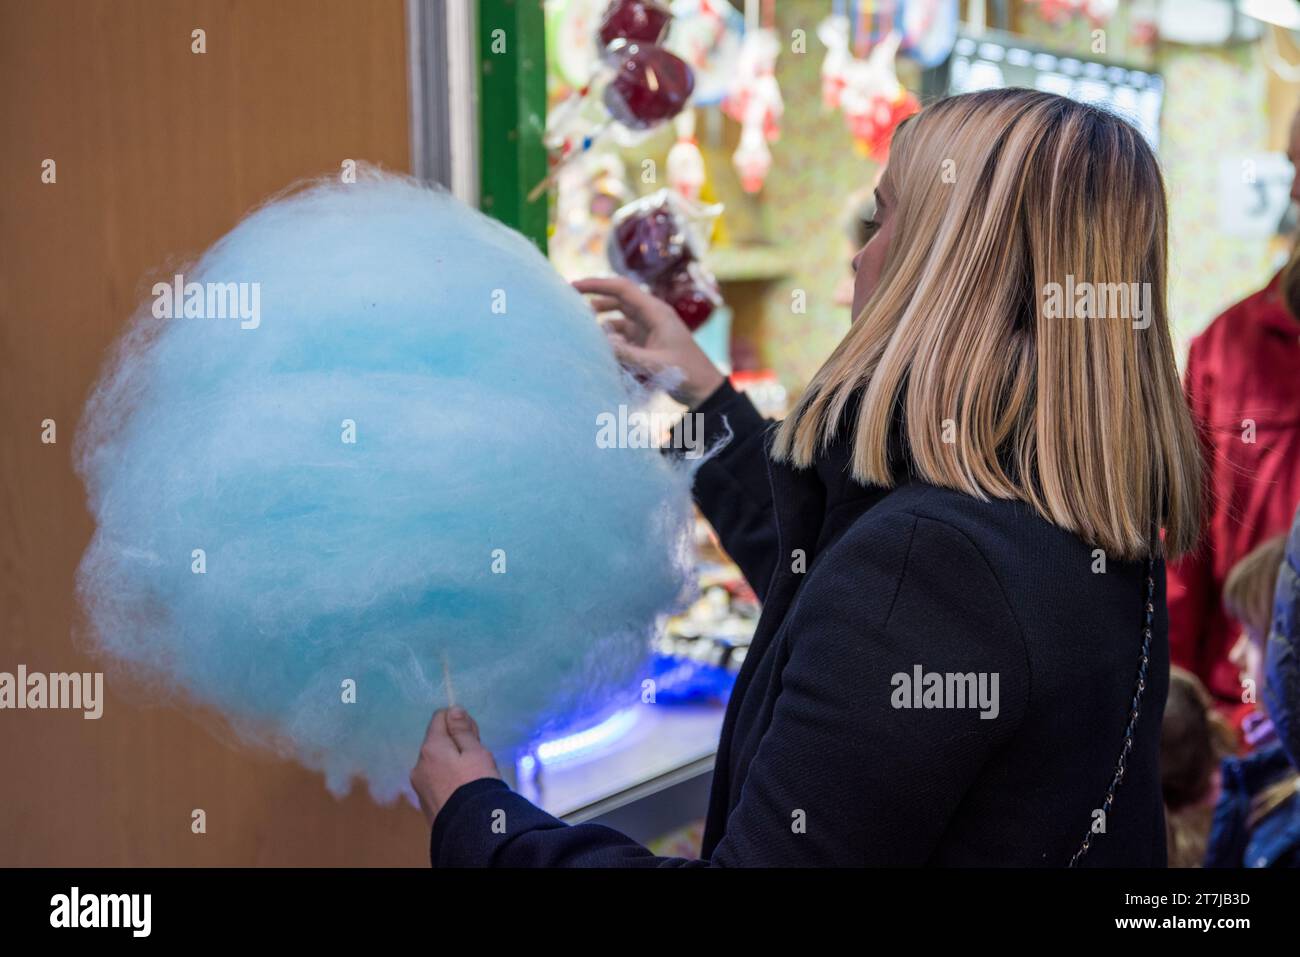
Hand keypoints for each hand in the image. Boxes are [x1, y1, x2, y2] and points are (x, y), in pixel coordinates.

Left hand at [410, 706, 501, 825]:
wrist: (471, 830)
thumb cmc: (477, 785)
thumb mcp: (476, 752)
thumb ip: (462, 730)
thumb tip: (452, 710)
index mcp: (431, 748)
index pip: (439, 718)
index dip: (459, 720)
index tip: (474, 733)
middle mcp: (419, 765)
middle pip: (438, 741)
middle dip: (456, 742)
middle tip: (477, 756)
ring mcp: (419, 785)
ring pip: (437, 761)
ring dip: (452, 761)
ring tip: (473, 776)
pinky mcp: (425, 802)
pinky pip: (436, 780)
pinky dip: (448, 778)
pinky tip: (463, 789)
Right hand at [575, 276, 724, 407]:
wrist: (704, 389)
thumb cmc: (686, 373)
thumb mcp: (655, 364)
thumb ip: (627, 354)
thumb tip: (600, 342)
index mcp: (656, 312)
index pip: (622, 289)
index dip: (598, 284)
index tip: (574, 286)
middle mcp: (651, 316)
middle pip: (618, 299)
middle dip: (595, 299)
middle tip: (570, 303)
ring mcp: (648, 329)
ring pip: (618, 318)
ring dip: (602, 322)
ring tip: (583, 329)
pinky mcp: (646, 343)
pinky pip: (623, 336)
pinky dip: (611, 340)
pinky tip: (601, 349)